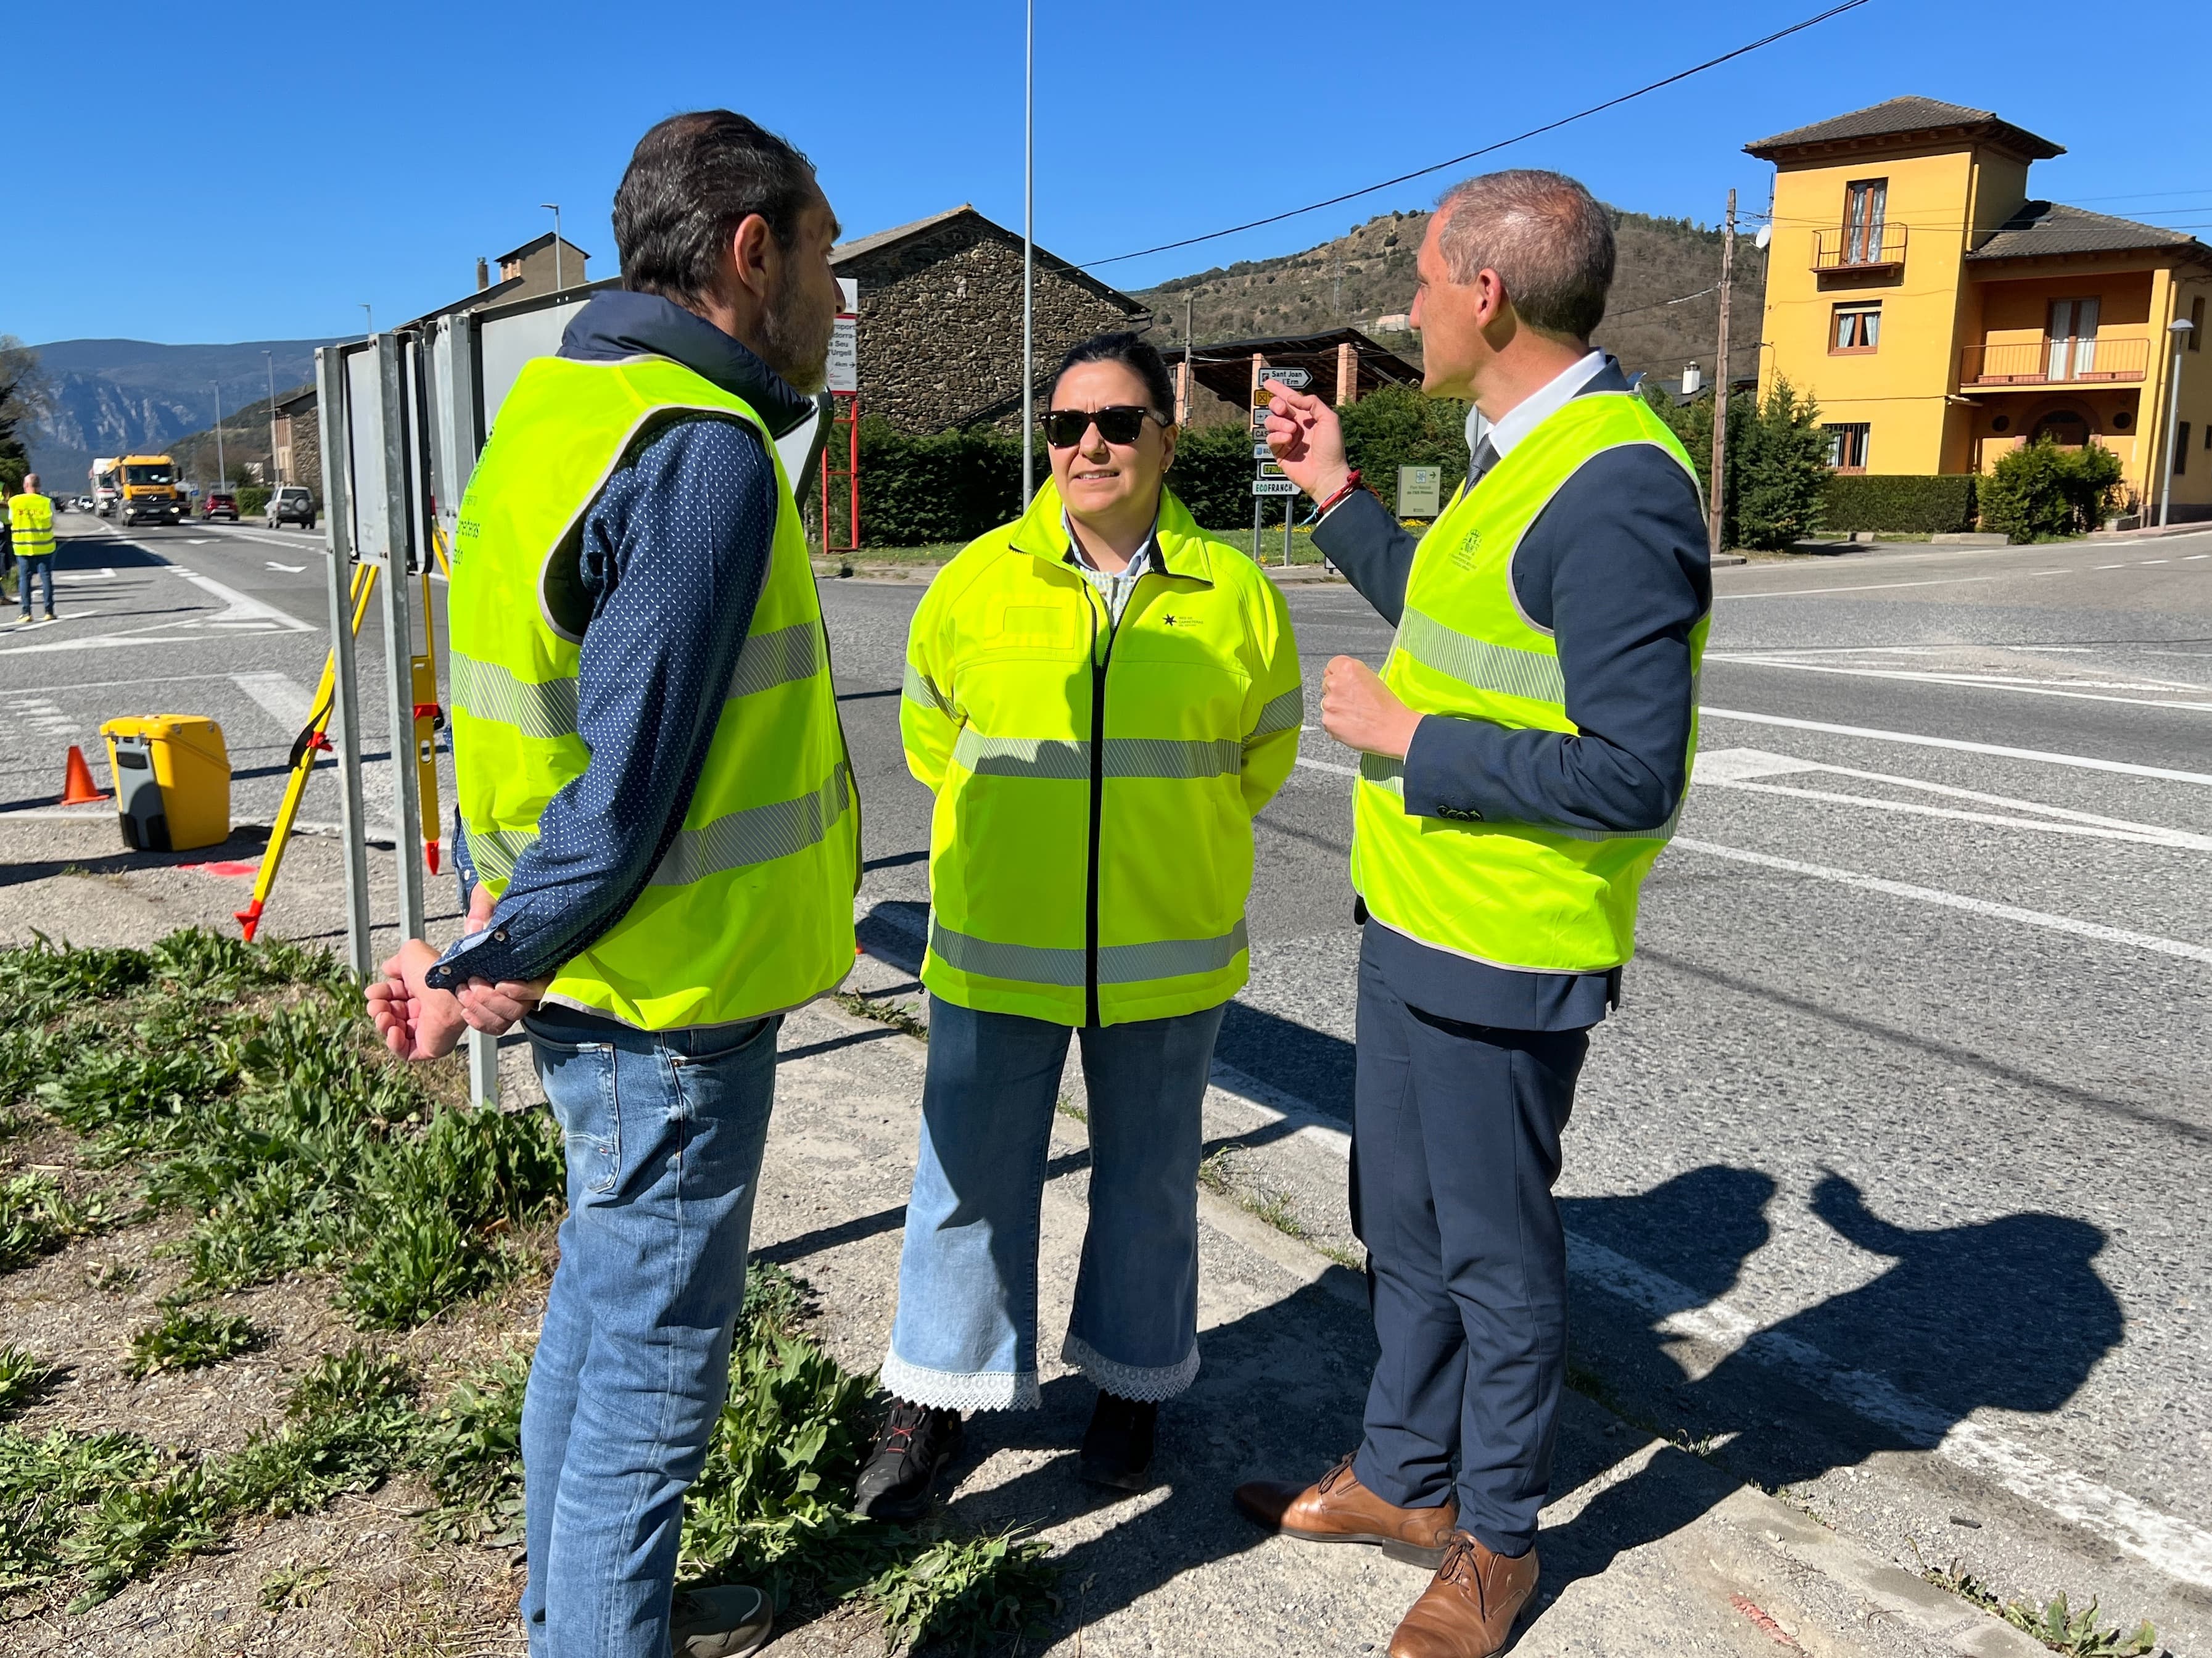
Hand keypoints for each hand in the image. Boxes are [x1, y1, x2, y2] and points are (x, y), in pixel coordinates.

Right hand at [374, 938, 468, 1061]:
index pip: (393, 997)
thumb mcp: (411, 954)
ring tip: (384, 1016)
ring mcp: (427, 1030)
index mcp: (422, 991)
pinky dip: (394, 1043)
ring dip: (383, 1025)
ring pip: (394, 1033)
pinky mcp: (430, 1047)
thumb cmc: (434, 973)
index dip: (380, 994)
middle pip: (391, 1014)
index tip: (373, 992)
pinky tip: (393, 1030)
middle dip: (378, 1009)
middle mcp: (425, 1010)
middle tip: (378, 1005)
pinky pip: (405, 1051)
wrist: (448, 991)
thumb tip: (388, 968)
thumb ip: (397, 962)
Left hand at [454, 880, 547, 1034]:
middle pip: (520, 1008)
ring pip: (507, 1020)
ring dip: (482, 1011)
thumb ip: (483, 908)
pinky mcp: (501, 1002)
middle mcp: (530, 979)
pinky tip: (466, 1009)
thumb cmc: (499, 902)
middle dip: (492, 1001)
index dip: (522, 991)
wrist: (496, 912)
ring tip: (463, 993)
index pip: (539, 986)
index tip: (501, 984)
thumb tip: (473, 928)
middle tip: (470, 985)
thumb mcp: (490, 896)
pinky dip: (479, 1021)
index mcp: (536, 956)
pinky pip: (495, 1024)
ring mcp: (516, 994)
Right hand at [1261, 382, 1351, 502]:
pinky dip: (1277, 436)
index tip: (1267, 382)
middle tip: (1282, 409)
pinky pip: (1270, 438)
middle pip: (1276, 408)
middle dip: (1276, 404)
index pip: (1290, 399)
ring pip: (1270, 422)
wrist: (1327, 473)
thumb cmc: (1332, 448)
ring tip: (1292, 431)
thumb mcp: (1330, 419)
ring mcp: (1286, 438)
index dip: (1278, 390)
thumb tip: (1291, 398)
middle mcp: (1295, 425)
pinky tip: (1288, 440)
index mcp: (1307, 416)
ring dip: (1279, 422)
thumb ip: (1313, 403)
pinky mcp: (1279, 452)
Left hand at [1321, 655, 1420, 759]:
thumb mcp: (1372, 679)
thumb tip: (1341, 677)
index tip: (1344, 683)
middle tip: (1353, 702)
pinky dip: (1337, 723)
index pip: (1332, 665)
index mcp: (1348, 669)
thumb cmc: (1387, 707)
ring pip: (1327, 703)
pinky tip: (1352, 724)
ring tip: (1355, 715)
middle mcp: (1336, 683)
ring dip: (1336, 709)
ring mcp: (1330, 703)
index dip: (1339, 675)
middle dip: (1337, 692)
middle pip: (1327, 684)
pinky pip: (1328, 720)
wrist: (1392, 730)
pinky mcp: (1328, 720)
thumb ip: (1352, 676)